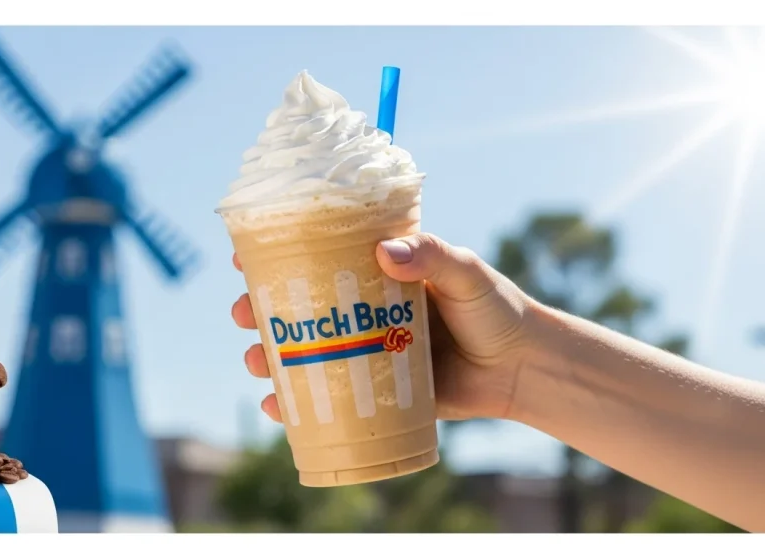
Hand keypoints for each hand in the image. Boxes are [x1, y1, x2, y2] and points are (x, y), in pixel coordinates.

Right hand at [230, 232, 534, 422]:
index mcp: (376, 274)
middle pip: (298, 309)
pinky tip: (277, 407)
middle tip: (241, 315)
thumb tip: (385, 251)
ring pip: (304, 354)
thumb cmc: (495, 310)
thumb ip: (432, 257)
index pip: (317, 259)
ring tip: (256, 362)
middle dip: (259, 313)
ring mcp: (365, 353)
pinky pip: (328, 398)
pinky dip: (297, 404)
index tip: (245, 260)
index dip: (277, 258)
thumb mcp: (465, 274)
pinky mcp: (375, 393)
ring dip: (270, 358)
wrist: (522, 369)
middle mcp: (362, 312)